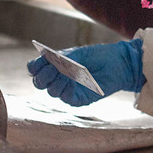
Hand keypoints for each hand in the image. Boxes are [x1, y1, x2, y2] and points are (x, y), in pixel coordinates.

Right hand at [26, 39, 144, 106]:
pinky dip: (66, 88)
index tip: (41, 62)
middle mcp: (58, 78)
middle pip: (39, 83)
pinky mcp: (77, 99)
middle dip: (43, 76)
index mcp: (55, 65)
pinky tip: (73, 81)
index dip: (34, 66)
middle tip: (53, 68)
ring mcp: (67, 90)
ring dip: (57, 81)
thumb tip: (49, 64)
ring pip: (51, 91)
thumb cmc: (99, 55)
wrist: (118, 64)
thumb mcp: (78, 53)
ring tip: (68, 73)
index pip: (35, 69)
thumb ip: (63, 58)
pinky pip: (65, 98)